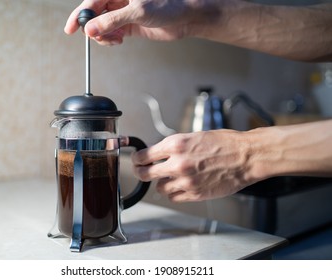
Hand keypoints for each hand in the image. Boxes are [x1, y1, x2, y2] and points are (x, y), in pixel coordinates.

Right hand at [64, 0, 198, 44]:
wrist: (186, 17)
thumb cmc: (168, 5)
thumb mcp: (138, 12)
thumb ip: (112, 20)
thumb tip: (91, 28)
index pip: (92, 1)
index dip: (80, 15)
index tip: (70, 28)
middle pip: (94, 13)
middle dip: (91, 27)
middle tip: (91, 38)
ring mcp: (124, 13)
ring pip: (102, 25)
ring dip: (103, 35)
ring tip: (114, 40)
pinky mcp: (129, 24)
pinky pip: (112, 32)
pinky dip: (111, 39)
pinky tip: (118, 40)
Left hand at [131, 130, 258, 201]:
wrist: (246, 157)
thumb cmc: (225, 143)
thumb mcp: (194, 136)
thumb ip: (174, 147)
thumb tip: (159, 154)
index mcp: (176, 144)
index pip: (143, 156)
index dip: (137, 159)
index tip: (136, 161)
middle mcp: (177, 163)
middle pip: (145, 174)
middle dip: (141, 173)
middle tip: (142, 172)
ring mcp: (185, 181)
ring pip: (159, 188)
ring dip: (162, 183)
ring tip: (171, 177)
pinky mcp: (194, 194)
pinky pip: (174, 197)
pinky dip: (174, 192)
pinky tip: (181, 185)